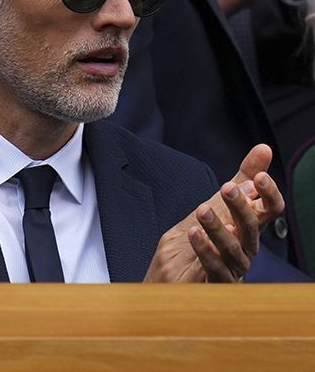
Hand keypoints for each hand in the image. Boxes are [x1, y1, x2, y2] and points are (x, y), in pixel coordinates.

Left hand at [145, 144, 282, 281]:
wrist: (166, 281)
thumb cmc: (195, 243)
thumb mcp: (213, 204)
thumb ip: (239, 181)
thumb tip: (264, 149)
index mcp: (246, 229)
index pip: (269, 211)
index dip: (269, 195)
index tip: (260, 177)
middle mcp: (244, 250)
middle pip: (252, 229)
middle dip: (241, 207)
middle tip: (227, 187)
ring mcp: (231, 269)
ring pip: (235, 250)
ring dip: (219, 229)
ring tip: (202, 210)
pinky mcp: (212, 285)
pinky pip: (215, 269)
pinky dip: (206, 251)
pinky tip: (193, 233)